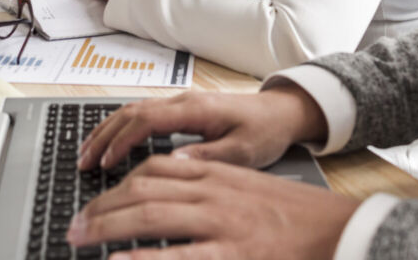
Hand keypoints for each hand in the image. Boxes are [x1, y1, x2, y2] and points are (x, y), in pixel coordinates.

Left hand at [67, 155, 358, 258]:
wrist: (343, 231)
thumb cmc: (296, 219)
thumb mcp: (248, 193)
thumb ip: (212, 193)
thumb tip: (171, 204)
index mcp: (218, 174)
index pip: (156, 167)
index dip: (119, 181)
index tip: (97, 196)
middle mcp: (214, 192)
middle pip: (143, 189)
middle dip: (102, 205)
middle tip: (75, 224)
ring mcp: (223, 222)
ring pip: (151, 214)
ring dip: (107, 225)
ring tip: (79, 237)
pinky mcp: (235, 254)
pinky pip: (178, 256)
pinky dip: (143, 258)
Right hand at [78, 87, 326, 170]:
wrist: (281, 112)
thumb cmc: (264, 131)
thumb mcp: (242, 151)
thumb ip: (207, 156)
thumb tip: (172, 162)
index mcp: (195, 109)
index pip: (146, 121)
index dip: (121, 142)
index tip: (104, 164)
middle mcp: (183, 101)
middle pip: (131, 112)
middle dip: (103, 136)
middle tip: (83, 161)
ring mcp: (180, 102)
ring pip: (133, 110)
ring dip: (107, 130)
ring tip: (87, 153)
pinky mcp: (181, 109)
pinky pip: (142, 113)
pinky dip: (120, 126)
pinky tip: (110, 142)